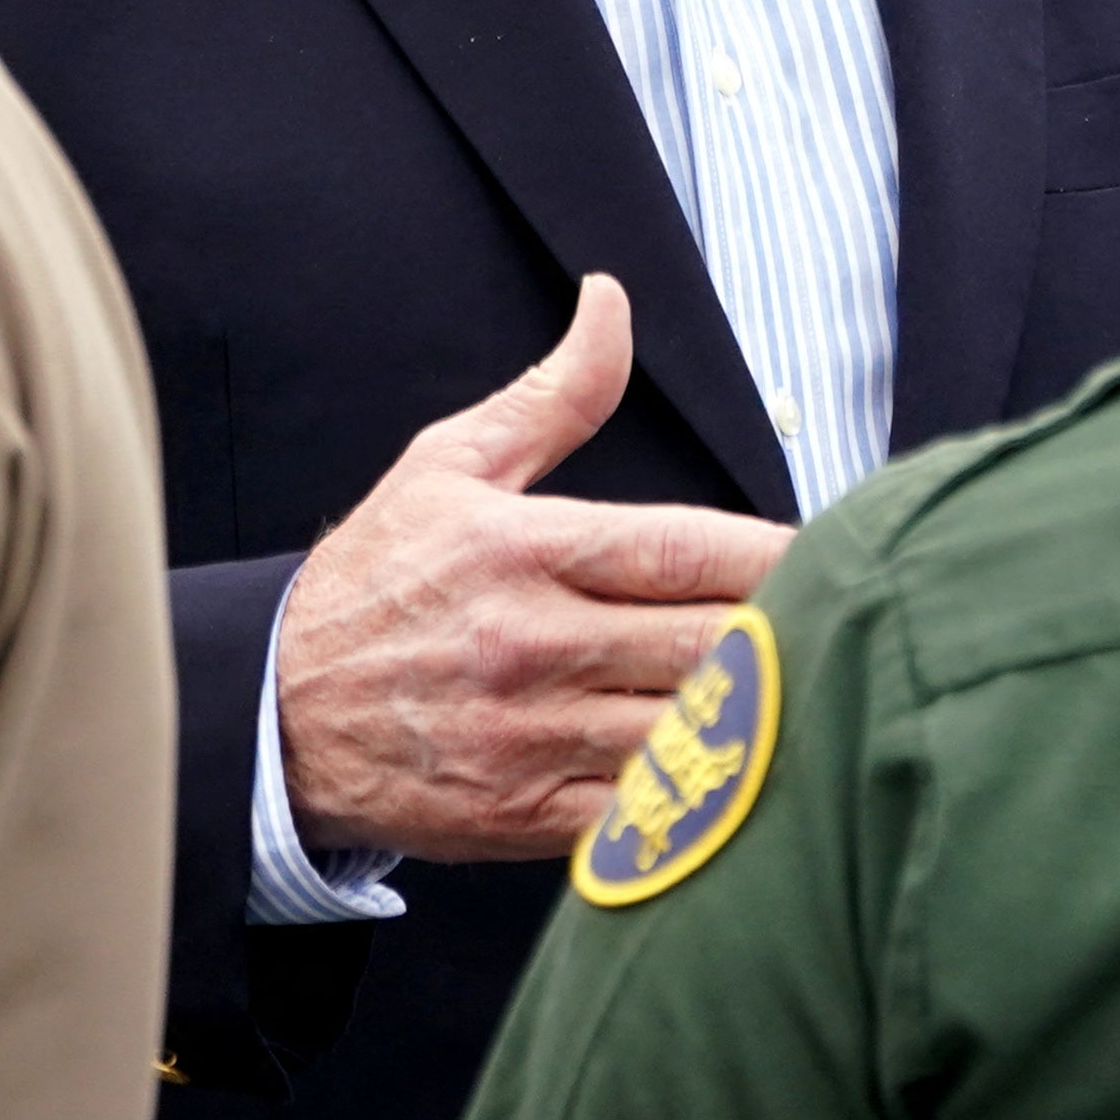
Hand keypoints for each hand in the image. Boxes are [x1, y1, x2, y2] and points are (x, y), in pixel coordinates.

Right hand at [273, 272, 796, 863]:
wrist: (271, 714)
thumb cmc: (375, 583)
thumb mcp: (450, 464)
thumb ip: (554, 394)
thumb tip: (611, 301)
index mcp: (526, 550)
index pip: (686, 549)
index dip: (779, 553)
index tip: (838, 552)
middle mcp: (533, 643)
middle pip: (708, 644)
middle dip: (790, 637)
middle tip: (849, 629)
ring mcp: (531, 737)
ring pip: (689, 734)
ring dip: (763, 721)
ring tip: (822, 703)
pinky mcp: (526, 818)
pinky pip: (645, 816)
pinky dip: (704, 802)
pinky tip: (749, 780)